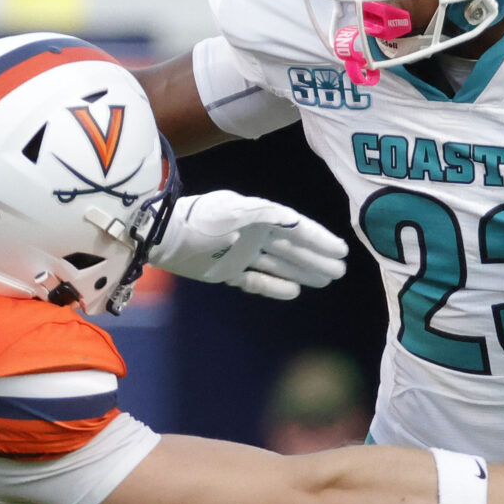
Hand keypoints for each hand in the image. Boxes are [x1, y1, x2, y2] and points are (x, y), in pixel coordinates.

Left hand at [155, 191, 347, 301]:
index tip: (341, 250)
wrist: (163, 239)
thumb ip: (261, 214)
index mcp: (258, 217)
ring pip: (279, 264)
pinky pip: (257, 280)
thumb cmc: (197, 221)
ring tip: (325, 280)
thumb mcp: (229, 210)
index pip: (296, 228)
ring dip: (302, 272)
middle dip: (316, 258)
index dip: (319, 239)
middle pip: (292, 248)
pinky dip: (274, 286)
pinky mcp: (226, 272)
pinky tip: (293, 293)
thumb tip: (292, 219)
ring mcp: (241, 253)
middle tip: (340, 271)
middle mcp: (253, 234)